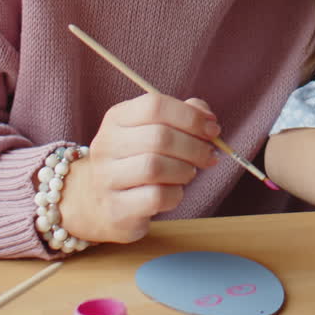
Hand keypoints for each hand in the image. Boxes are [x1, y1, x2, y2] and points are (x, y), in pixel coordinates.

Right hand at [58, 94, 219, 243]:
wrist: (102, 203)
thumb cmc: (139, 160)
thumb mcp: (156, 130)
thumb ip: (185, 115)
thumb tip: (208, 118)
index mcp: (116, 118)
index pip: (155, 106)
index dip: (191, 116)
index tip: (213, 129)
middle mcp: (106, 145)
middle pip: (159, 137)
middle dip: (194, 146)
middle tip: (209, 155)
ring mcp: (106, 178)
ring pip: (155, 167)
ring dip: (184, 170)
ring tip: (189, 173)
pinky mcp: (116, 208)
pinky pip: (156, 197)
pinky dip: (175, 195)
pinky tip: (174, 192)